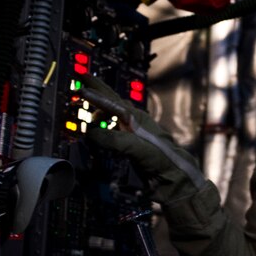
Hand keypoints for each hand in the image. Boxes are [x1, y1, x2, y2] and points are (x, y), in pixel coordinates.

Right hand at [78, 74, 206, 198]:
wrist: (174, 177)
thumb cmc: (162, 160)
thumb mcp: (136, 148)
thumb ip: (114, 139)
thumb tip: (91, 132)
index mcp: (136, 118)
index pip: (111, 101)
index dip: (95, 94)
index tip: (80, 88)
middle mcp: (134, 122)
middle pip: (113, 101)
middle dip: (99, 89)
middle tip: (85, 78)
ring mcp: (134, 132)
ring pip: (115, 113)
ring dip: (101, 109)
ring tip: (90, 110)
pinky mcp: (133, 144)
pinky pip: (116, 128)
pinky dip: (106, 124)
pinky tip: (102, 129)